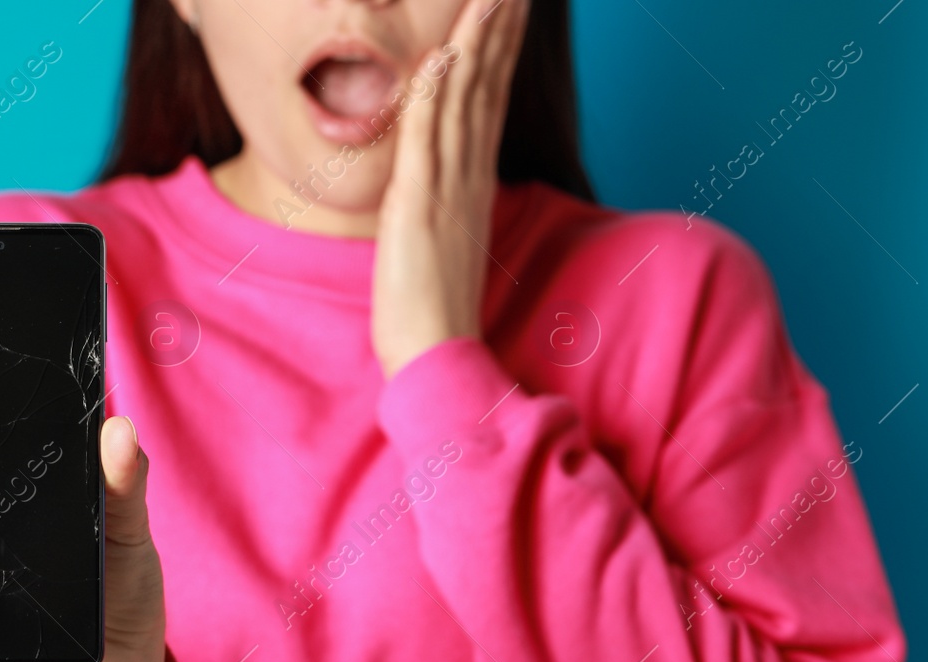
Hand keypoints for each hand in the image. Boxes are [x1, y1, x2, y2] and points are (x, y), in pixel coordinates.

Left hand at [371, 0, 530, 377]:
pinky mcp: (417, 208)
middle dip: (498, 27)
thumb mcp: (444, 240)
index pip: (488, 99)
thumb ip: (448, 202)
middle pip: (485, 86)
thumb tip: (444, 179)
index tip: (509, 6)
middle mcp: (467, 178)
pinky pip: (427, 138)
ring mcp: (446, 190)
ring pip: (462, 99)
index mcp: (473, 183)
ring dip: (475, 40)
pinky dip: (435, 93)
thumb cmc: (434, 309)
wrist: (436, 359)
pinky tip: (446, 53)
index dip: (499, 47)